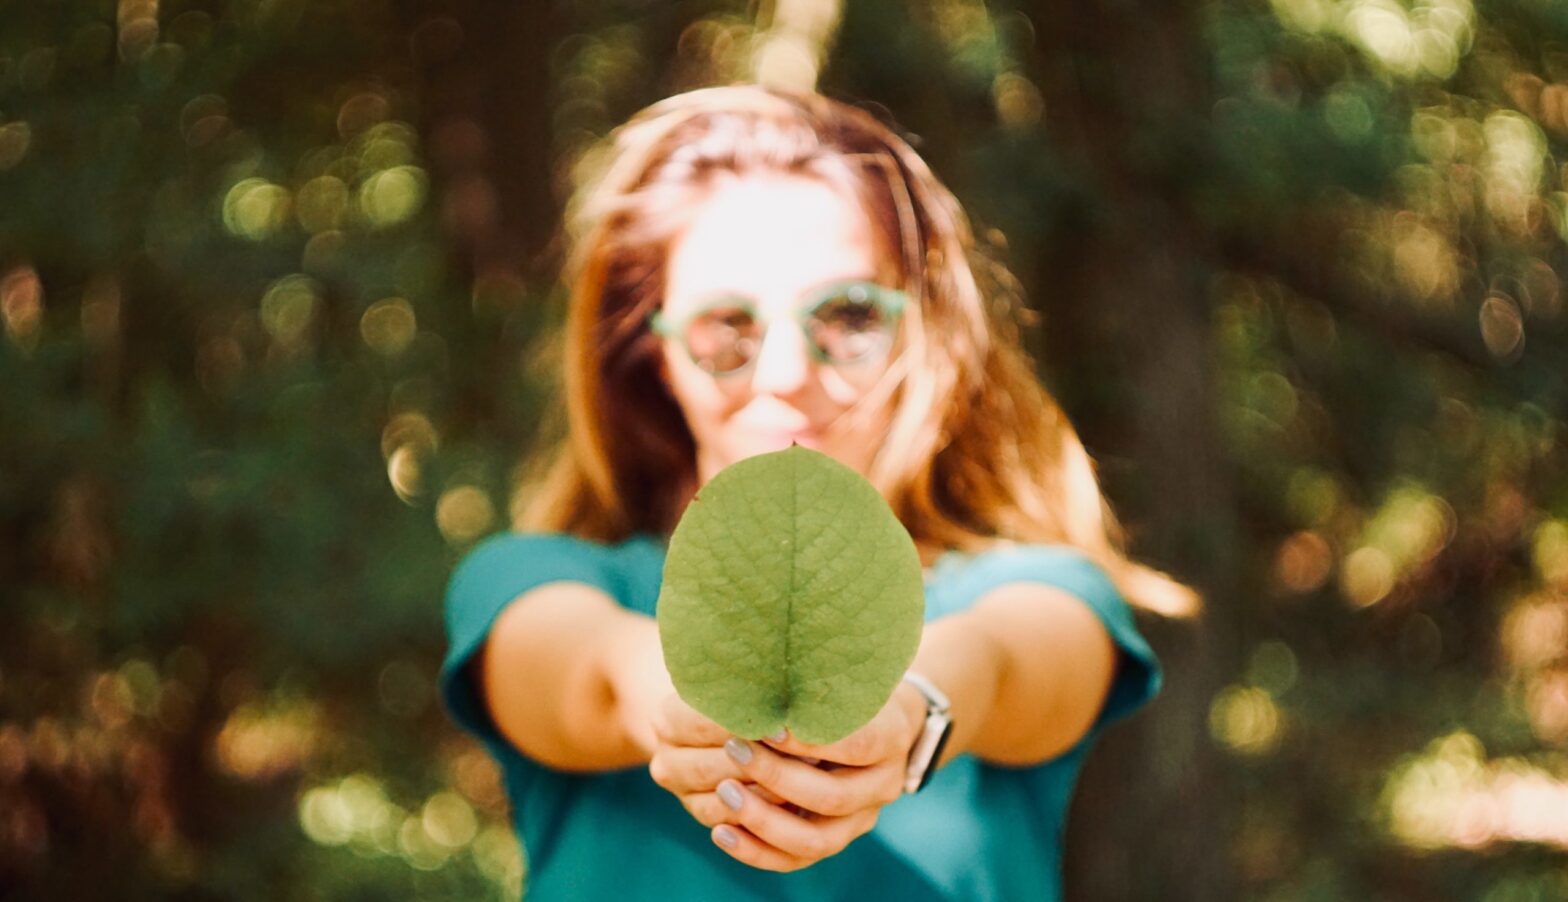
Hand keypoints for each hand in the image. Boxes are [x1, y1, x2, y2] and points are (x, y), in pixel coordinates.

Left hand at [648, 685, 926, 871]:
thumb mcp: (844, 670)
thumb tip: (762, 658)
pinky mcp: (834, 838)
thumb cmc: (850, 685)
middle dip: (776, 776)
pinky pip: (796, 860)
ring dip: (763, 820)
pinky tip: (722, 831)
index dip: (808, 739)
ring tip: (723, 793)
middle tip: (732, 750)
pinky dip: (757, 851)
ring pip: (814, 839)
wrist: (881, 722)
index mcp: (892, 738)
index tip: (766, 726)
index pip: (854, 744)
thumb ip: (815, 676)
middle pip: (831, 796)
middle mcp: (883, 785)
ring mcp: (861, 818)